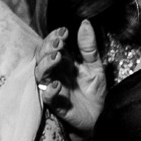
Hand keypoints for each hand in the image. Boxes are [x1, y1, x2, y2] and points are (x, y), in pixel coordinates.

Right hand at [36, 19, 108, 138]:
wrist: (100, 117)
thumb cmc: (94, 91)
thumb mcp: (95, 66)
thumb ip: (89, 48)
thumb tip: (85, 23)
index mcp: (64, 63)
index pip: (52, 45)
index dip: (55, 36)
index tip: (64, 31)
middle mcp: (55, 74)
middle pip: (41, 57)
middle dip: (47, 48)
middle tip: (59, 42)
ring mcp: (54, 88)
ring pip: (40, 74)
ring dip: (46, 64)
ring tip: (57, 57)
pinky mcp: (57, 105)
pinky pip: (47, 97)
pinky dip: (50, 91)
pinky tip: (57, 85)